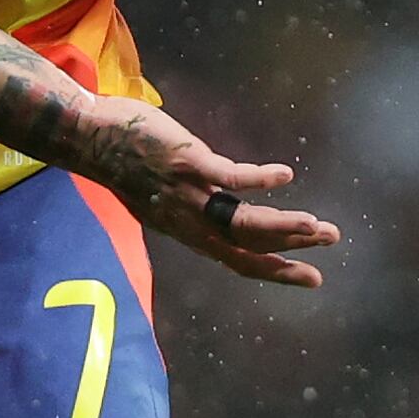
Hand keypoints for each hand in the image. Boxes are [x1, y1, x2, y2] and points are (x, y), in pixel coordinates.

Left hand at [84, 96, 341, 287]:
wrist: (88, 139)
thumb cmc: (124, 161)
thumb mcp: (158, 195)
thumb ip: (189, 203)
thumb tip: (216, 198)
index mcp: (186, 230)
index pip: (237, 259)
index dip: (275, 271)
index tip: (310, 278)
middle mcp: (189, 221)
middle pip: (249, 246)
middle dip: (293, 249)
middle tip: (330, 240)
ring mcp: (189, 194)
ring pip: (245, 222)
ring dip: (287, 226)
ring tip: (320, 226)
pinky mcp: (188, 164)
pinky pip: (231, 177)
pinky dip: (261, 178)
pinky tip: (286, 175)